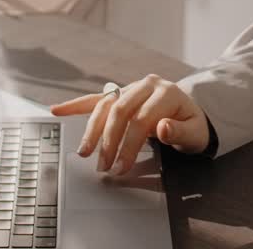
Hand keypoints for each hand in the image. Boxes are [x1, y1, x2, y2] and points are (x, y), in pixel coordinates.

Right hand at [50, 74, 209, 174]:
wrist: (190, 113)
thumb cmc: (192, 125)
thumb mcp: (194, 133)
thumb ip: (180, 132)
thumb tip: (163, 128)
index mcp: (166, 92)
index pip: (142, 119)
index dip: (129, 145)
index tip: (121, 168)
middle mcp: (146, 85)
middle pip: (120, 111)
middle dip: (108, 141)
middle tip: (103, 166)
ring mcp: (131, 87)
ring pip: (105, 105)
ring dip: (92, 130)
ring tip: (84, 152)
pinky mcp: (120, 94)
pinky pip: (96, 99)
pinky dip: (76, 105)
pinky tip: (57, 110)